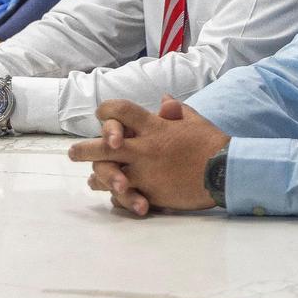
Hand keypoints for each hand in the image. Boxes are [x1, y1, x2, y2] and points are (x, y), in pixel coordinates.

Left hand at [68, 97, 229, 216]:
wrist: (224, 173)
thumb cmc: (211, 143)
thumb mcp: (194, 120)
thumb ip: (176, 110)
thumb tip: (164, 100)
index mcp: (154, 127)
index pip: (119, 111)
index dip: (106, 111)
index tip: (102, 116)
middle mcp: (143, 148)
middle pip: (100, 147)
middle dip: (83, 150)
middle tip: (73, 153)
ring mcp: (143, 172)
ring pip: (104, 175)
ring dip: (97, 177)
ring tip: (92, 179)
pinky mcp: (149, 193)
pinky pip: (121, 197)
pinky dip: (116, 196)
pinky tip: (114, 195)